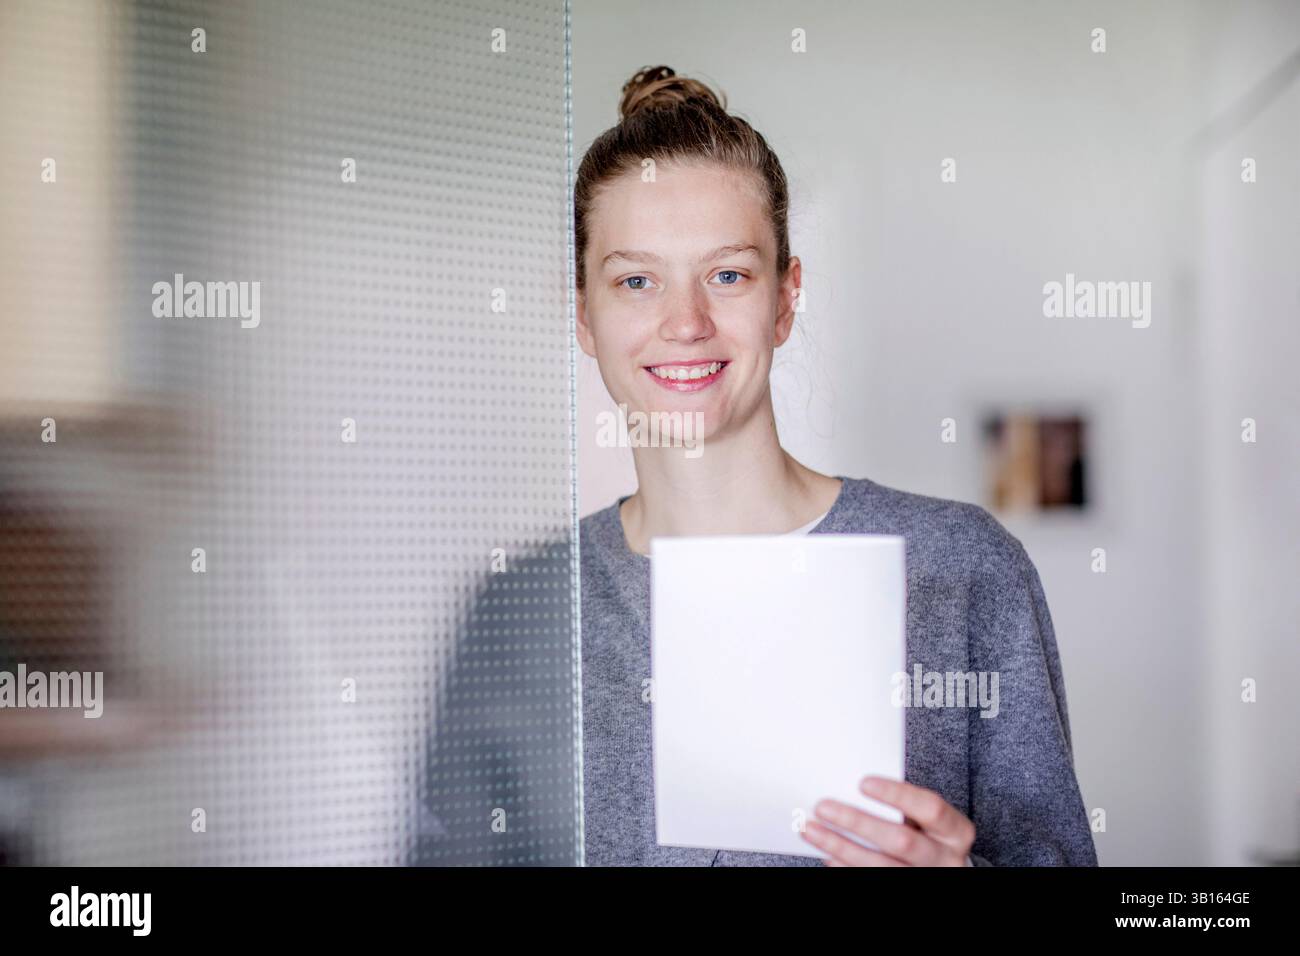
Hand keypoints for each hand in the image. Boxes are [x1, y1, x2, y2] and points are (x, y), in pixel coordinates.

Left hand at [800, 776, 974, 865]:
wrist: (941, 869)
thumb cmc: (927, 833)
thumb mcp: (925, 817)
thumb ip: (901, 804)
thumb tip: (851, 785)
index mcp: (955, 831)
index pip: (931, 808)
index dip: (898, 794)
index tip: (863, 782)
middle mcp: (944, 858)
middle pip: (901, 840)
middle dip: (858, 822)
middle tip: (823, 806)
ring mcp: (924, 878)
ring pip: (880, 866)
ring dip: (840, 847)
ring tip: (811, 829)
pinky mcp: (903, 889)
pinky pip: (871, 881)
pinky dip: (845, 868)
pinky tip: (827, 855)